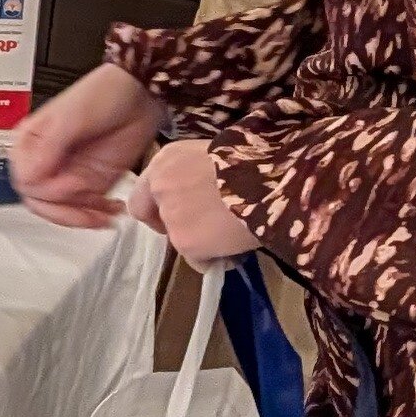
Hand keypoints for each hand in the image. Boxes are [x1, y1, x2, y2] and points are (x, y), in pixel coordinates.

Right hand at [9, 62, 163, 227]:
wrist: (141, 95)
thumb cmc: (104, 94)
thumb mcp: (72, 116)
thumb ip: (49, 146)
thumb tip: (29, 175)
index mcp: (30, 143)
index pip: (24, 180)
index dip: (47, 188)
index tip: (71, 182)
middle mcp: (44, 162)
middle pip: (39, 201)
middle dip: (63, 207)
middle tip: (89, 196)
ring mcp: (66, 175)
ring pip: (60, 211)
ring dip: (81, 217)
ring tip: (104, 212)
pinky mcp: (88, 184)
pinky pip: (83, 211)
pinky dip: (96, 217)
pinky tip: (111, 211)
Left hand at [136, 139, 260, 264]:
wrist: (272, 181)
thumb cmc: (252, 161)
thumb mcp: (210, 156)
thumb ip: (191, 174)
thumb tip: (198, 192)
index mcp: (164, 162)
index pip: (143, 194)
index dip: (158, 208)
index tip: (176, 213)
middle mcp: (160, 187)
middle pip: (156, 219)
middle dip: (175, 228)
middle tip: (201, 231)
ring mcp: (171, 216)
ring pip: (179, 241)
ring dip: (200, 243)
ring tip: (230, 237)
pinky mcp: (185, 243)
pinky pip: (197, 260)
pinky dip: (213, 260)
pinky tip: (234, 251)